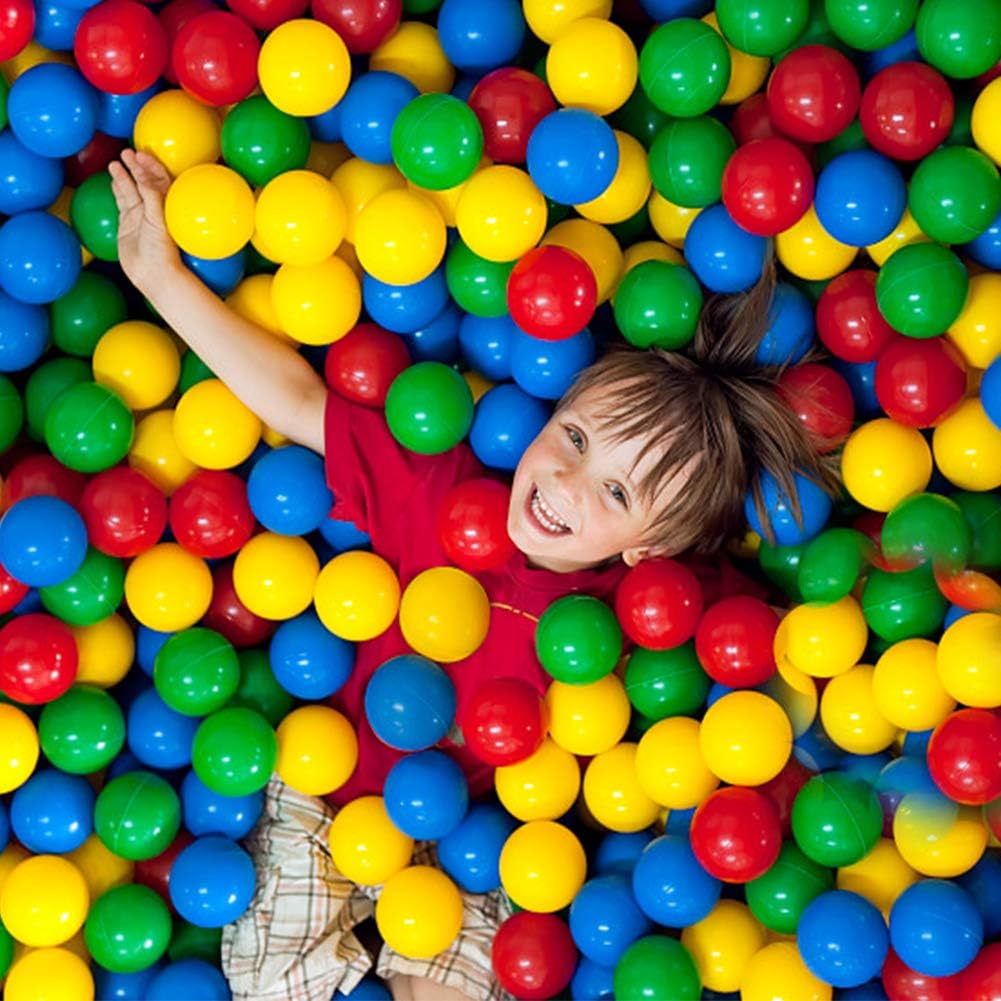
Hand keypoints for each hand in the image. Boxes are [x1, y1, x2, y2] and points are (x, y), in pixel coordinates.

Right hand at [108, 149, 180, 294]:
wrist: (152, 273)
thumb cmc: (161, 250)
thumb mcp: (157, 220)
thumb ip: (151, 196)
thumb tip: (143, 176)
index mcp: (167, 207)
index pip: (160, 180)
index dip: (151, 166)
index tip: (140, 155)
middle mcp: (154, 209)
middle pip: (144, 182)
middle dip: (136, 167)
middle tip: (126, 153)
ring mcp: (140, 216)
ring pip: (131, 190)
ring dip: (124, 176)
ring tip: (115, 163)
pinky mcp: (127, 223)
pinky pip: (122, 202)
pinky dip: (118, 190)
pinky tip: (113, 179)